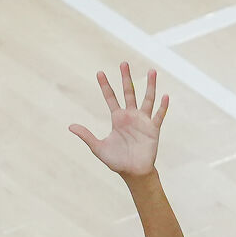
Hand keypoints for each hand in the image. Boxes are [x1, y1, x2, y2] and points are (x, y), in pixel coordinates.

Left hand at [69, 63, 166, 181]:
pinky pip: (158, 116)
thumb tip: (70, 126)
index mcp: (118, 118)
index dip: (105, 86)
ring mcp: (143, 121)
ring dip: (150, 86)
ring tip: (152, 70)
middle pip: (129, 92)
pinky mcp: (153, 129)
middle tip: (123, 63)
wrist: (133, 173)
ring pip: (147, 99)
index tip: (99, 72)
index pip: (110, 98)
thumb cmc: (117, 161)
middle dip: (126, 78)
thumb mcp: (98, 147)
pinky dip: (163, 107)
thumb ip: (86, 136)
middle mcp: (131, 116)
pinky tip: (165, 96)